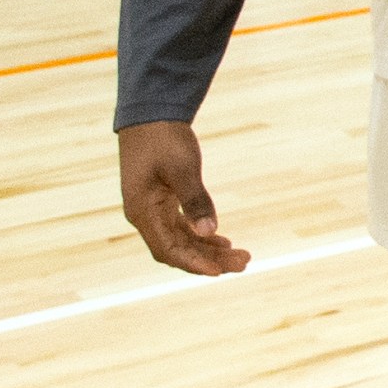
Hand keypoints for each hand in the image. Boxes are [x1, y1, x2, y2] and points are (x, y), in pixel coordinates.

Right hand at [120, 121, 247, 274]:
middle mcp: (144, 215)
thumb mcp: (183, 168)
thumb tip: (209, 232)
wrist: (151, 114)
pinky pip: (180, 227)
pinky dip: (200, 235)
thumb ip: (196, 200)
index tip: (221, 272)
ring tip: (241, 255)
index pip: (168, 250)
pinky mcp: (161, 201)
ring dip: (208, 250)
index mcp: (142, 211)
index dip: (194, 263)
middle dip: (210, 260)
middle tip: (245, 263)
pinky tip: (222, 240)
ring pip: (181, 240)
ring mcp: (152, 209)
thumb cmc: (164, 139)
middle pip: (177, 250)